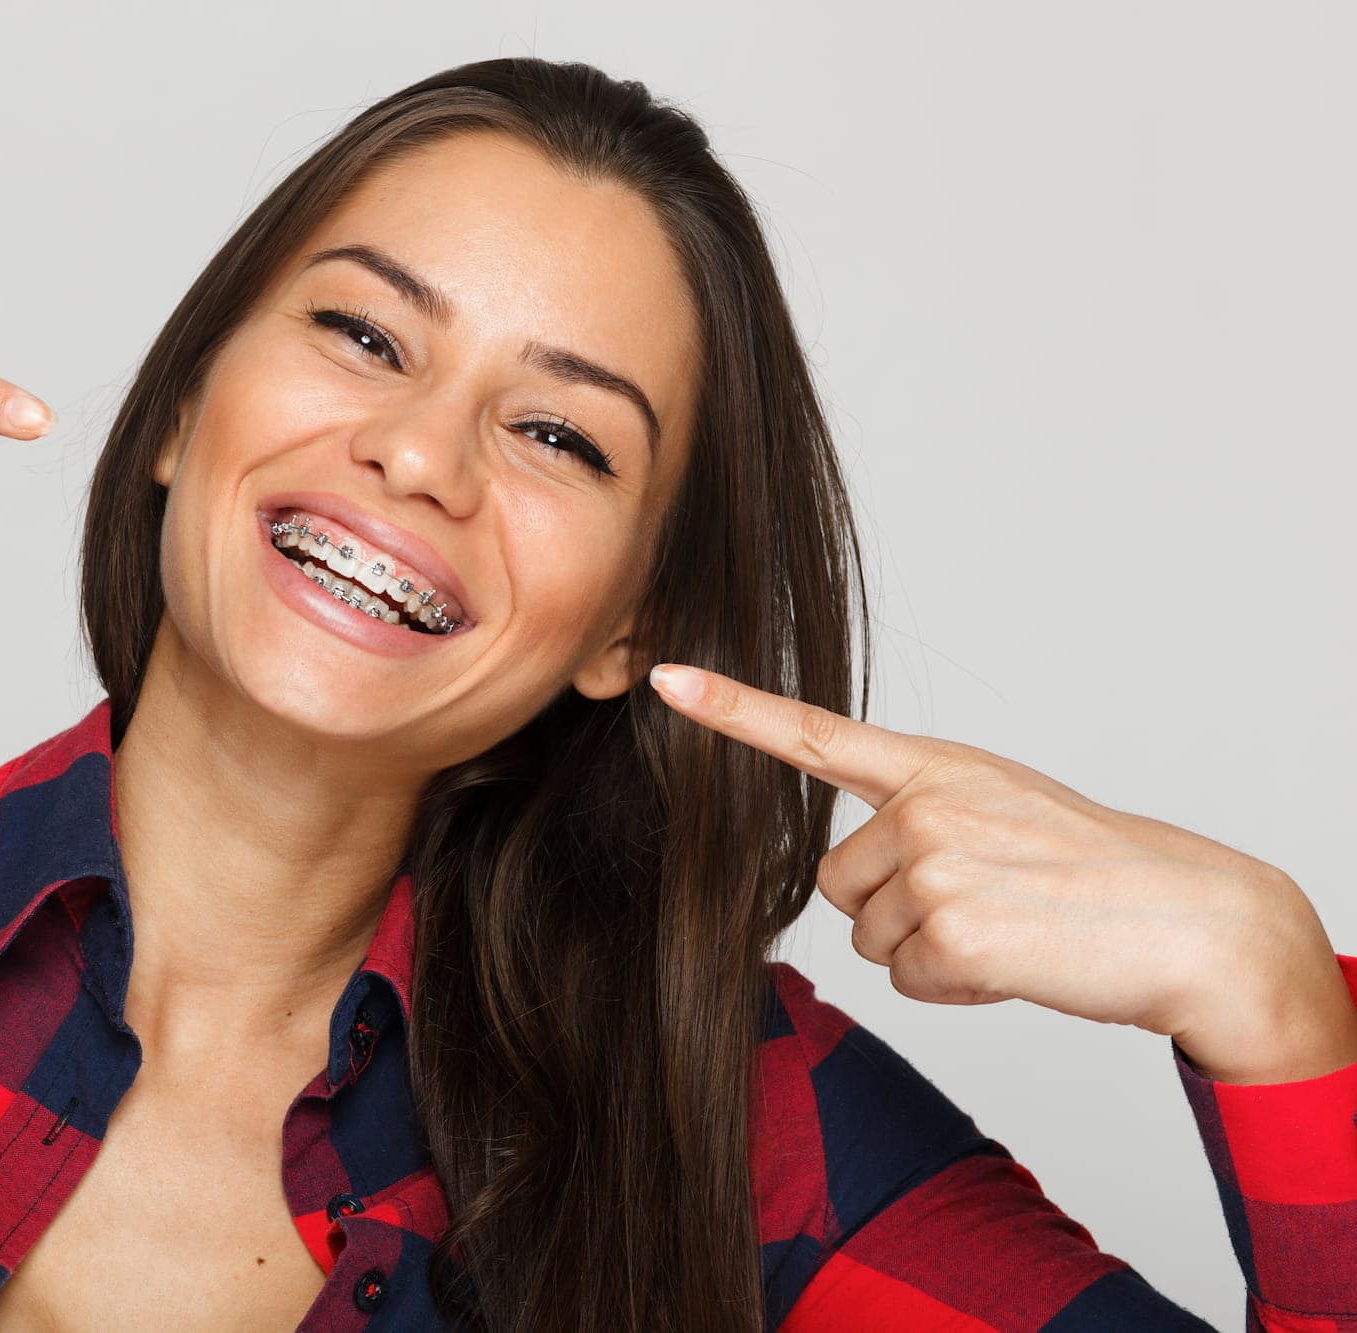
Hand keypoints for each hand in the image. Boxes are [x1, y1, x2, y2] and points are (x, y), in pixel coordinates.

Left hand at [648, 662, 1355, 1080]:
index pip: (814, 735)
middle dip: (894, 911)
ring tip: (1007, 927)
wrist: (1187, 917)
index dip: (732, 710)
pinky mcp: (949, 933)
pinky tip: (1013, 961)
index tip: (666, 678)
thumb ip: (920, 818)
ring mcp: (934, 867)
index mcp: (935, 768)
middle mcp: (924, 806)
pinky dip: (955, 989)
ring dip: (929, 953)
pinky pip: (907, 980)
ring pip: (871, 938)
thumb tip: (855, 879)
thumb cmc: (1092, 869)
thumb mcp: (1001, 809)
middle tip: (984, 903)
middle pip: (837, 884)